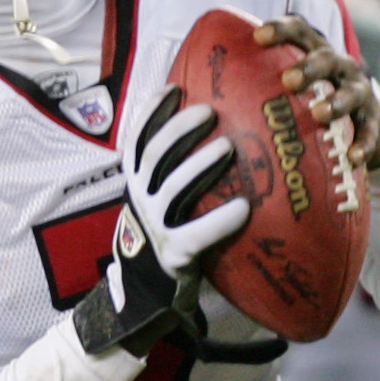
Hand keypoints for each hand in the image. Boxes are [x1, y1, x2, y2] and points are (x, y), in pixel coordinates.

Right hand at [75, 93, 250, 354]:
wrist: (145, 292)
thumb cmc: (164, 233)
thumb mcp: (157, 197)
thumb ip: (170, 168)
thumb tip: (206, 123)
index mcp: (136, 182)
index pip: (136, 139)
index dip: (150, 112)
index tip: (173, 88)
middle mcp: (141, 200)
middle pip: (155, 155)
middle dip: (180, 129)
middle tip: (209, 111)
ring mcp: (156, 227)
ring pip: (174, 188)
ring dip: (200, 165)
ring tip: (226, 147)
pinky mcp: (175, 254)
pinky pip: (196, 235)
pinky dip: (220, 221)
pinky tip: (243, 209)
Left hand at [254, 15, 379, 172]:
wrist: (366, 124)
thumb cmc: (309, 104)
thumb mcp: (286, 91)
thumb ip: (250, 89)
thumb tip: (190, 99)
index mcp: (313, 52)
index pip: (299, 30)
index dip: (280, 30)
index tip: (258, 37)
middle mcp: (339, 66)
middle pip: (325, 58)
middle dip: (308, 67)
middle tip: (287, 80)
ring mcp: (359, 92)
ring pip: (350, 92)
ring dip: (335, 102)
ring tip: (319, 114)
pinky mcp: (375, 120)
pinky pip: (371, 132)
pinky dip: (364, 144)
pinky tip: (353, 158)